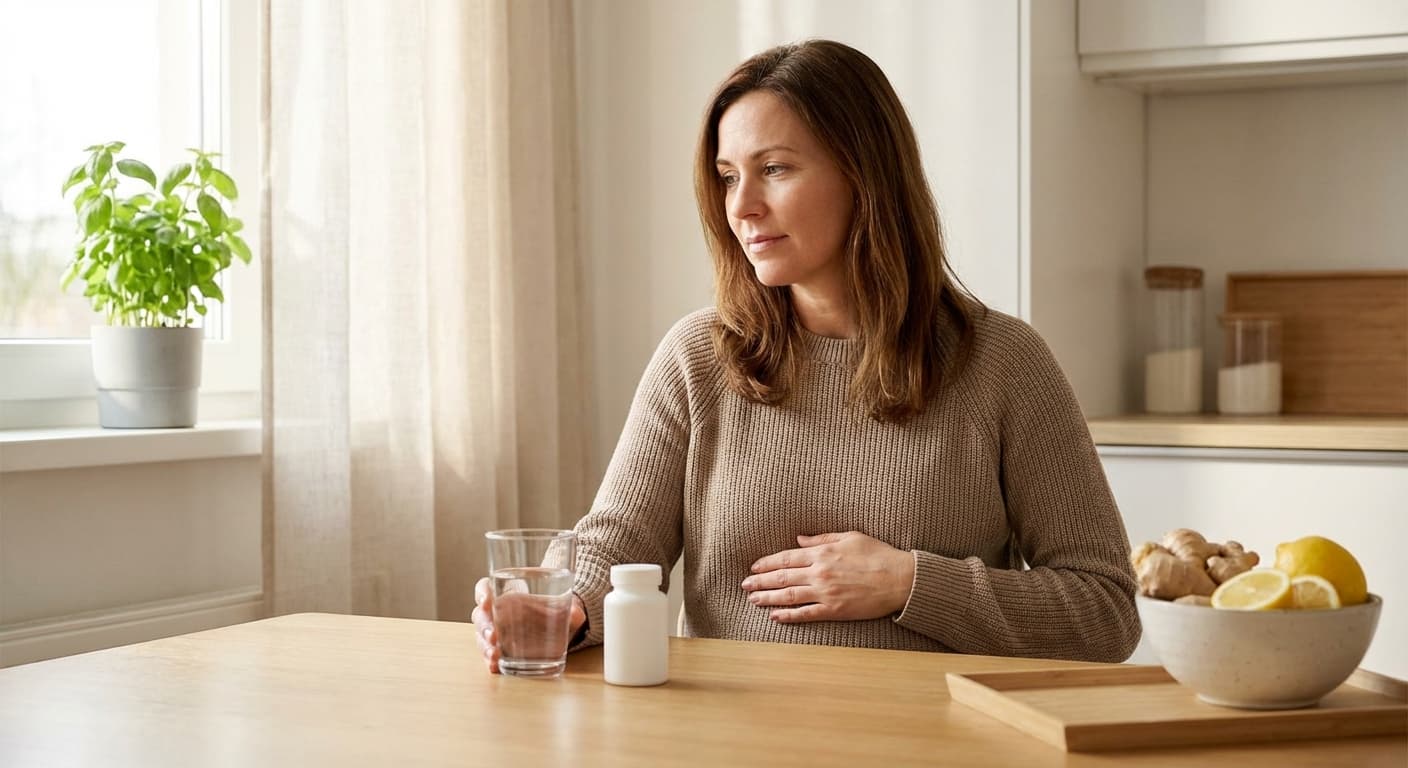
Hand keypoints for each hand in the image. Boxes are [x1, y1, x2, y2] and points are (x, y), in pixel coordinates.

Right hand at [472, 577, 586, 673]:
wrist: (563, 627)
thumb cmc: (557, 610)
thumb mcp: (567, 607)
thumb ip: (572, 610)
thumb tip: (576, 614)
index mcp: (507, 593)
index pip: (485, 587)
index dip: (482, 593)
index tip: (486, 601)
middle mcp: (497, 613)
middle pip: (480, 616)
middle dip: (484, 626)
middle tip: (494, 636)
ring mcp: (497, 633)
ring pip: (481, 636)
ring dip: (485, 646)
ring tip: (495, 654)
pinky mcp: (501, 651)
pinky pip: (489, 655)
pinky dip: (490, 661)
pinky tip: (495, 666)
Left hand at [741, 532, 915, 622]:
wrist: (900, 579)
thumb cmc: (878, 554)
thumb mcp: (849, 537)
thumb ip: (821, 539)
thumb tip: (799, 540)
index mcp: (822, 553)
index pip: (786, 557)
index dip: (767, 563)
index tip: (754, 567)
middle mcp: (820, 573)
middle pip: (782, 577)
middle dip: (761, 581)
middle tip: (745, 585)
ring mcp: (826, 593)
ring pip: (789, 596)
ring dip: (768, 598)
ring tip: (753, 599)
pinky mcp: (834, 609)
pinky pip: (806, 614)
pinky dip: (788, 616)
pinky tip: (775, 616)